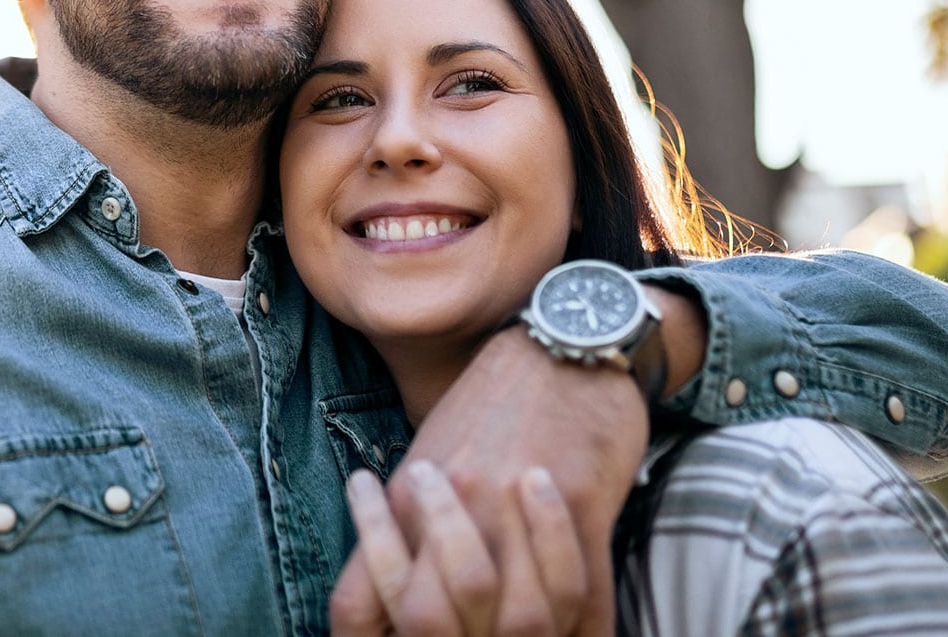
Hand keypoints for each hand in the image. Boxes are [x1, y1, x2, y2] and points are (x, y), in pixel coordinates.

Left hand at [331, 325, 651, 635]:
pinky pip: (587, 598)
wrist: (563, 341)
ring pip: (518, 622)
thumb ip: (406, 528)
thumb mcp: (430, 456)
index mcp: (408, 498)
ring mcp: (517, 507)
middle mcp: (456, 505)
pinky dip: (585, 632)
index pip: (360, 600)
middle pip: (429, 620)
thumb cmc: (493, 405)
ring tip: (531, 635)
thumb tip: (386, 599)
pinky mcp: (583, 503)